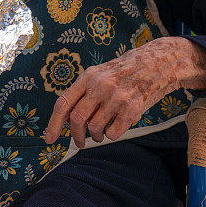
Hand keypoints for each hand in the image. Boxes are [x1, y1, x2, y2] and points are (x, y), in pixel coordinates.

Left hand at [44, 37, 205, 147]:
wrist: (156, 64)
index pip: (63, 103)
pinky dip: (112, 135)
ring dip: (96, 136)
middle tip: (80, 143)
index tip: (49, 140)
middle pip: (77, 120)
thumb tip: (65, 121)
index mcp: (87, 77)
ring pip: (95, 129)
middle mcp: (99, 85)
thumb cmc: (123, 72)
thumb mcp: (99, 74)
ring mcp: (116, 97)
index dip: (53, 124)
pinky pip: (113, 133)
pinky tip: (117, 126)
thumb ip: (82, 93)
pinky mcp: (132, 108)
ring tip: (101, 133)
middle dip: (76, 136)